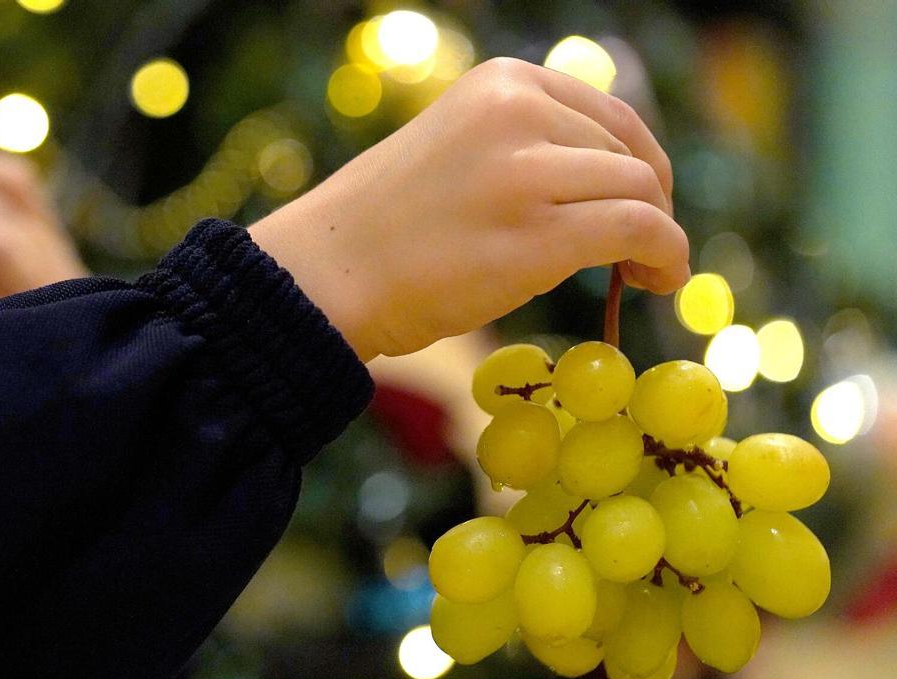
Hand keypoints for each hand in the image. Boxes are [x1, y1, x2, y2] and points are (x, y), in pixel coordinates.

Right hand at [249, 57, 689, 362]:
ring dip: (660, 234)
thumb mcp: (455, 149)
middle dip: (650, 203)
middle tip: (641, 253)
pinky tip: (659, 279)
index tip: (638, 204)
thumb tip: (601, 181)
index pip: (608, 113)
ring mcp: (528, 172)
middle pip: (631, 153)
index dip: (640, 163)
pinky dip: (667, 255)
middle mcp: (519, 111)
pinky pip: (639, 231)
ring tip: (647, 272)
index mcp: (500, 84)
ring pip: (641, 191)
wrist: (327, 275)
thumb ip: (522, 147)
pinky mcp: (538, 234)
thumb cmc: (381, 228)